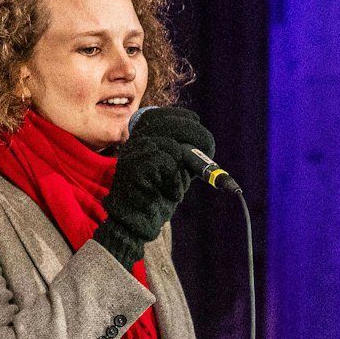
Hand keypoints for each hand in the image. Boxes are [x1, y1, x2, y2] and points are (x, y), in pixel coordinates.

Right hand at [94, 108, 216, 265]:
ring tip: (179, 183)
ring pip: (169, 144)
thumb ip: (185, 155)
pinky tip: (172, 193)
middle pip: (167, 123)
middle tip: (207, 148)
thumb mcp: (175, 171)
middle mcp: (135, 141)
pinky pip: (165, 162)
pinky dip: (175, 180)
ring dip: (183, 165)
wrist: (135, 223)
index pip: (161, 115)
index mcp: (142, 138)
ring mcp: (132, 153)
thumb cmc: (157, 197)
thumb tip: (204, 140)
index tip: (198, 127)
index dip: (184, 120)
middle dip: (195, 134)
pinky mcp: (133, 167)